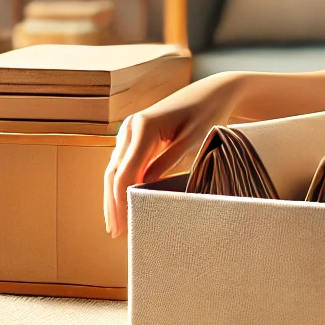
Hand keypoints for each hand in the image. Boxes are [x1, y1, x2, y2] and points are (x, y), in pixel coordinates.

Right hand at [103, 74, 240, 237]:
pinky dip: (123, 184)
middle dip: (112, 203)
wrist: (211, 93)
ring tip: (116, 223)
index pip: (124, 172)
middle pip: (113, 172)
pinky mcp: (137, 136)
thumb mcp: (191, 141)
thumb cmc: (206, 115)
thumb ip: (167, 163)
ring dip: (113, 196)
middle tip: (115, 232)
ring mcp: (131, 131)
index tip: (123, 225)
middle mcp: (130, 128)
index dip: (120, 201)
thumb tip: (144, 187)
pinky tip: (124, 201)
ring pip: (115, 169)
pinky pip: (125, 163)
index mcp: (142, 127)